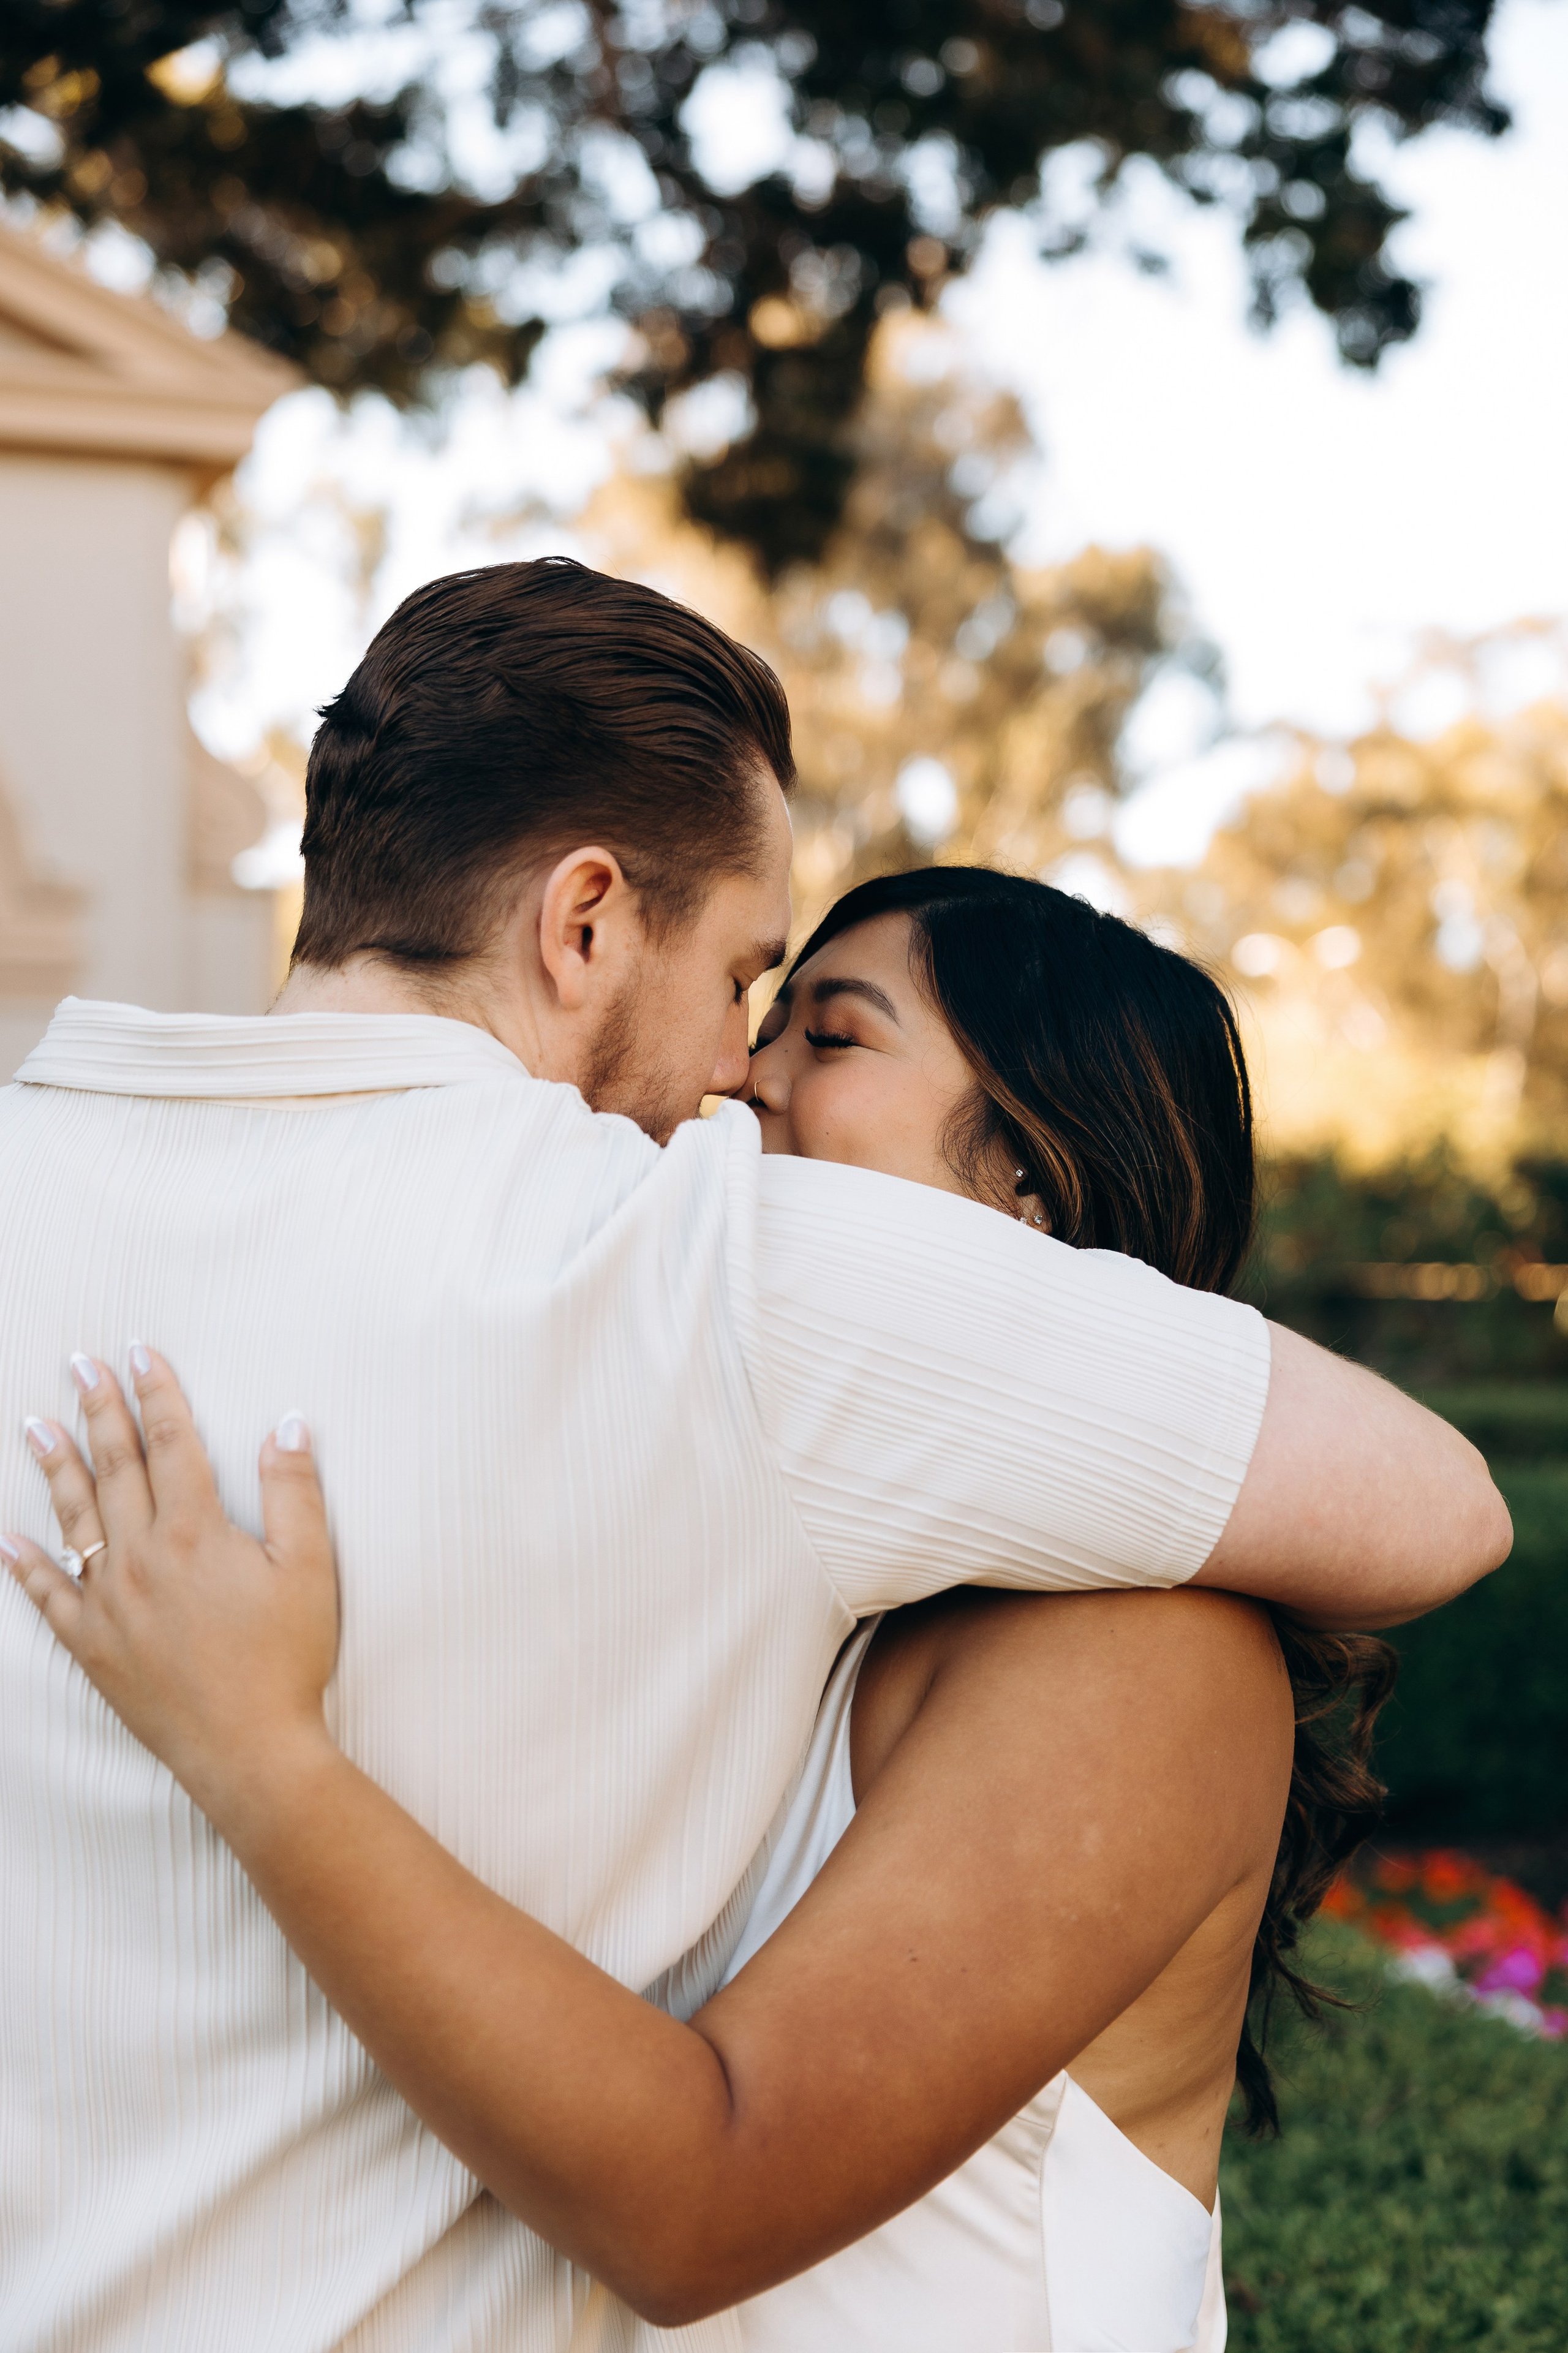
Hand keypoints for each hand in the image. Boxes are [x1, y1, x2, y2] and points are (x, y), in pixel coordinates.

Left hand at [2, 1349, 339, 1830]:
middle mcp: (142, 1558)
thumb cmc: (287, 1660)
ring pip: (75, 1518)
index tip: (138, 1352)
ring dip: (56, 1467)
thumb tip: (287, 1423)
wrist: (249, 1750)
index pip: (172, 1442)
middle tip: (78, 1366)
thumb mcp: (310, 1569)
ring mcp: (110, 1602)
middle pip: (117, 1467)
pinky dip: (26, 1565)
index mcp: (197, 1532)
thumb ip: (295, 1491)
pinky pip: (49, 1596)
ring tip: (36, 1426)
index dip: (156, 1392)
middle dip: (98, 1411)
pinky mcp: (92, 1645)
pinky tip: (7, 1540)